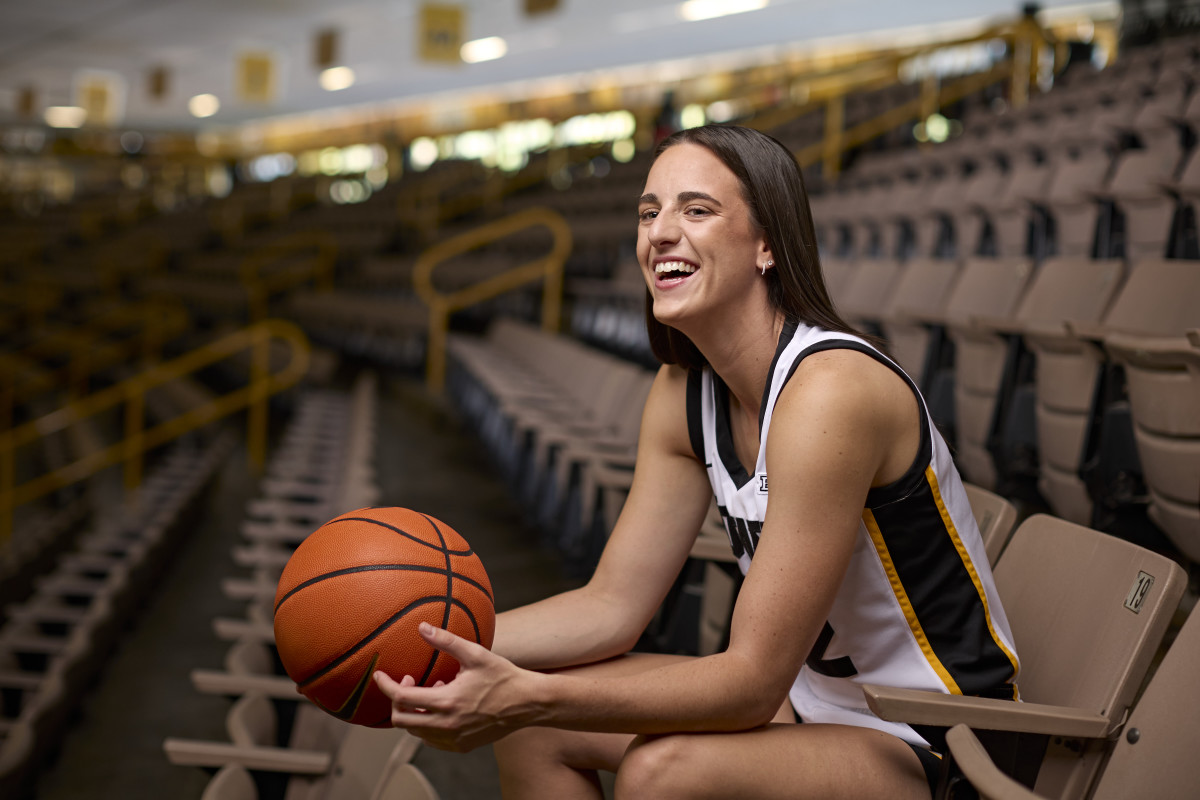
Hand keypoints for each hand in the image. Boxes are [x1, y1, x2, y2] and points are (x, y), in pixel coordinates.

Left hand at [373, 622, 535, 752]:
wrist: (527, 703)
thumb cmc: (503, 676)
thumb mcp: (475, 654)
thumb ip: (446, 640)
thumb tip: (422, 627)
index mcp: (447, 701)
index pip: (402, 698)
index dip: (386, 686)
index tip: (379, 675)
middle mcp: (447, 725)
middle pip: (402, 721)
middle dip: (397, 700)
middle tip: (410, 680)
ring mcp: (453, 739)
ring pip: (416, 731)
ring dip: (415, 711)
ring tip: (434, 690)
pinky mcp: (461, 745)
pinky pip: (431, 739)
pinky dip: (427, 724)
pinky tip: (443, 706)